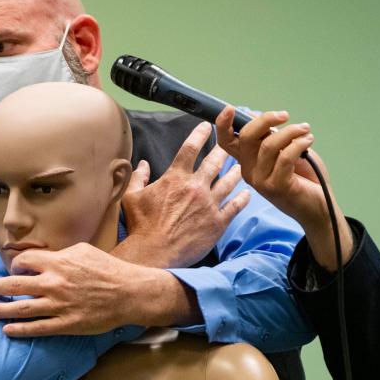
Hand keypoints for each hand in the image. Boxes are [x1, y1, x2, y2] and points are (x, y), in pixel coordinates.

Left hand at [0, 242, 196, 335]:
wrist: (129, 293)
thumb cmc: (108, 269)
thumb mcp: (84, 251)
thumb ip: (60, 254)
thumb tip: (44, 257)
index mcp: (58, 262)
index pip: (24, 261)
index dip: (16, 265)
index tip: (15, 270)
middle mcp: (54, 283)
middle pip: (14, 285)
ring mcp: (58, 305)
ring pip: (20, 309)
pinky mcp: (66, 324)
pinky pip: (37, 328)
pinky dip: (19, 330)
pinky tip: (7, 330)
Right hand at [117, 121, 250, 267]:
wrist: (153, 252)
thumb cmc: (140, 225)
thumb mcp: (132, 197)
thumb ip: (139, 177)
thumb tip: (142, 164)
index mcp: (175, 178)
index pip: (190, 148)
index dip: (199, 135)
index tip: (206, 127)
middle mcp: (196, 187)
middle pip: (214, 162)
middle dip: (223, 150)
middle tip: (230, 144)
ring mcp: (209, 205)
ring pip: (228, 182)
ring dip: (236, 172)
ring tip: (241, 166)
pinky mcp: (217, 223)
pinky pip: (235, 206)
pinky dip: (242, 199)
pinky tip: (247, 194)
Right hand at [215, 105, 352, 269]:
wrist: (318, 207)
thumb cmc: (303, 178)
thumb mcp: (284, 151)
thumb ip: (271, 138)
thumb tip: (263, 118)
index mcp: (247, 162)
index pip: (227, 143)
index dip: (223, 125)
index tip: (230, 110)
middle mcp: (249, 172)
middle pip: (247, 137)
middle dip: (266, 120)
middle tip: (285, 115)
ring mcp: (261, 181)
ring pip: (268, 145)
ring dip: (291, 132)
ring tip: (305, 131)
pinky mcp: (277, 186)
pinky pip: (285, 156)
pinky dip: (299, 144)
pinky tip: (308, 141)